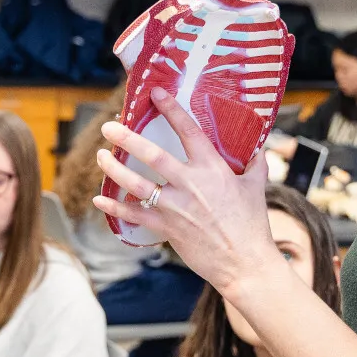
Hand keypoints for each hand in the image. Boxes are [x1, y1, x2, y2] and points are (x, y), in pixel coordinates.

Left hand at [95, 88, 278, 294]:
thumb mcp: (256, 186)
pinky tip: (100, 198)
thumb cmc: (252, 223)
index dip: (171, 110)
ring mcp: (176, 207)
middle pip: (152, 155)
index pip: (189, 131)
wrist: (245, 262)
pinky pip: (135, 215)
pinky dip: (114, 207)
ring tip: (101, 156)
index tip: (155, 93)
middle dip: (127, 137)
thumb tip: (257, 146)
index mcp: (213, 168)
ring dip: (114, 169)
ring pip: (136, 184)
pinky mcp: (167, 228)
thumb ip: (254, 162)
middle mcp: (191, 184)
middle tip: (109, 126)